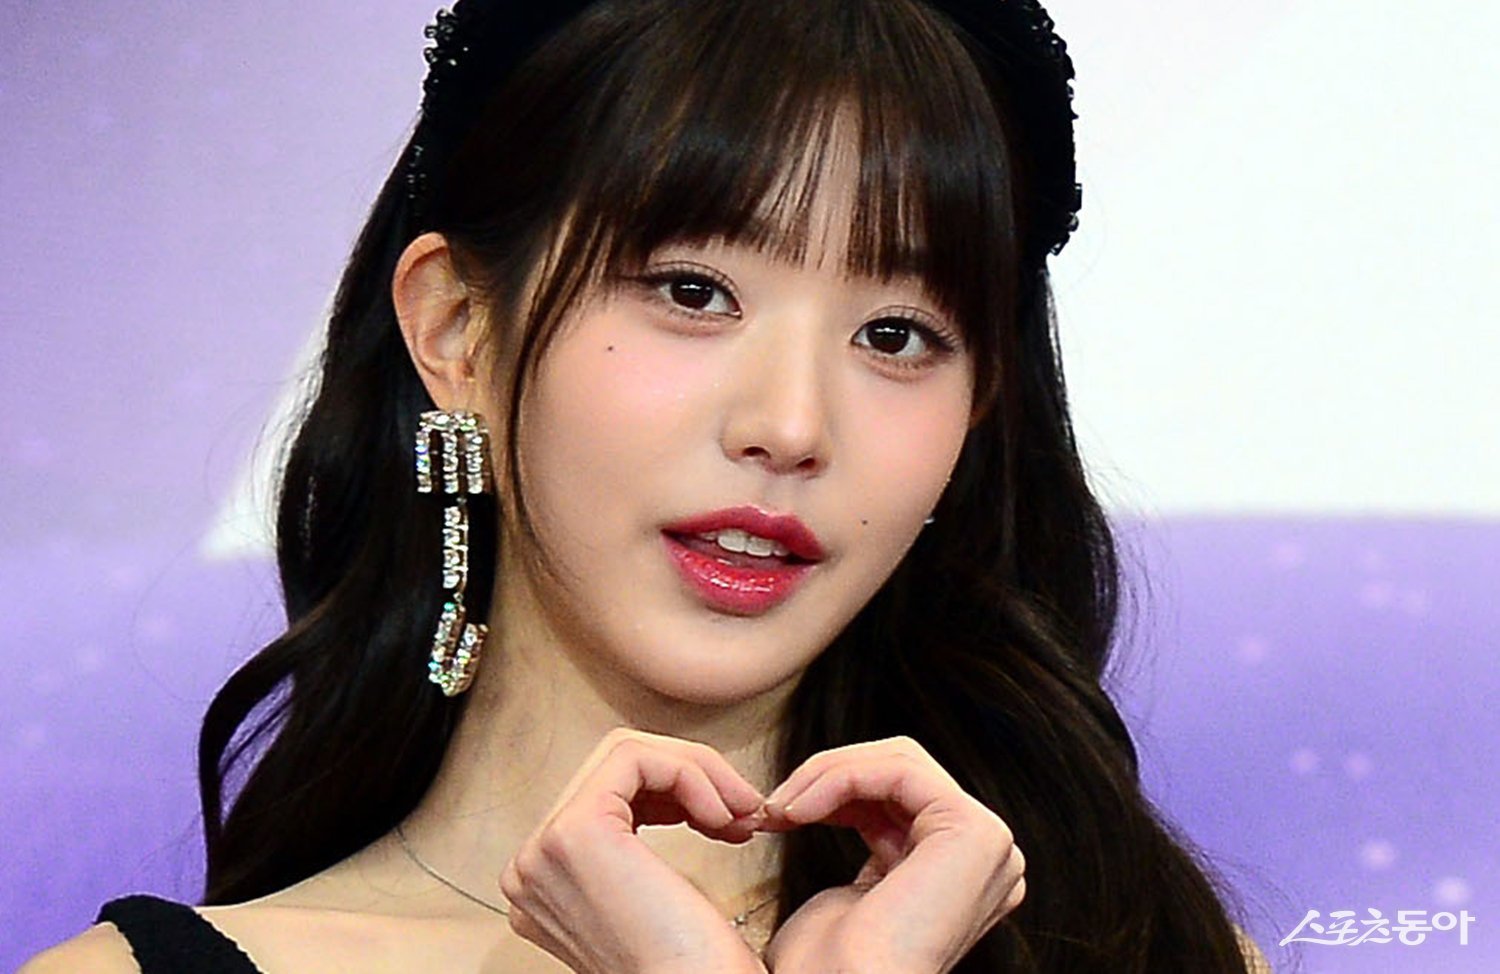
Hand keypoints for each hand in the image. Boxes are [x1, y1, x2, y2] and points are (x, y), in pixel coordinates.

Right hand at [500, 728, 768, 973]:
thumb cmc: (694, 969)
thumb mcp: (653, 896)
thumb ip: (637, 850)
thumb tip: (676, 793)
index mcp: (544, 883)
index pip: (603, 795)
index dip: (675, 795)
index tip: (730, 820)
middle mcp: (530, 867)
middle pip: (614, 769)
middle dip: (691, 778)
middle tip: (745, 810)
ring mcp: (544, 849)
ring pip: (626, 755)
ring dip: (698, 774)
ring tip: (741, 814)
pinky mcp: (575, 832)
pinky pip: (636, 758)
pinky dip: (690, 773)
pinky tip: (722, 816)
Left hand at [757, 737, 1024, 973]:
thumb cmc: (831, 969)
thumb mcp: (858, 894)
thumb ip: (877, 844)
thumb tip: (847, 803)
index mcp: (966, 876)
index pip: (904, 795)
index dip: (838, 791)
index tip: (780, 810)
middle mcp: (989, 859)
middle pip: (904, 770)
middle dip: (830, 776)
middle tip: (775, 805)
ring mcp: (990, 846)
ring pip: (900, 761)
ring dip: (827, 775)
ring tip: (782, 808)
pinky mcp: (976, 833)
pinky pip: (899, 771)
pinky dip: (840, 777)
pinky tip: (802, 809)